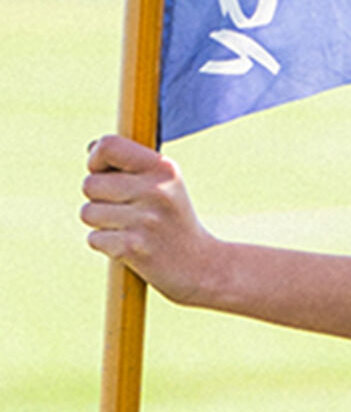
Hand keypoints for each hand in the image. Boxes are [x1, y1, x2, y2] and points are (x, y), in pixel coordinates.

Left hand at [81, 135, 222, 305]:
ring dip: (101, 223)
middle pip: (90, 184)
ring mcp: (144, 219)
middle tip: (128, 209)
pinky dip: (106, 244)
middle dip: (99, 198)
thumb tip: (92, 146)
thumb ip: (132, 163)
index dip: (96, 159)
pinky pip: (94, 238)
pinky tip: (130, 245)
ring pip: (88, 212)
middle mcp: (156, 190)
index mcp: (164, 167)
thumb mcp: (167, 182)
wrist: (200, 264)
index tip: (106, 172)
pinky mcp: (132, 247)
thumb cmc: (174, 219)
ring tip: (130, 227)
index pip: (109, 146)